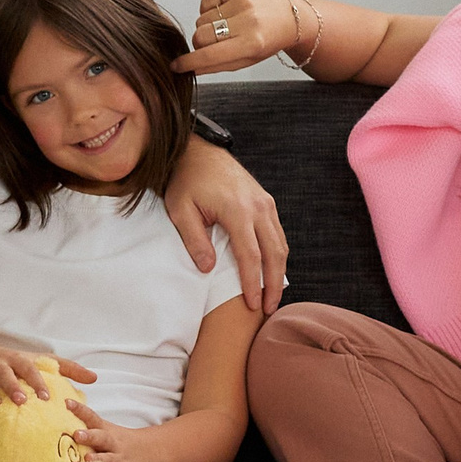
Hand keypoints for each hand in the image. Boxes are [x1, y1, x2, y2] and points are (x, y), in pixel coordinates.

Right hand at [0, 346, 96, 424]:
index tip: (47, 396)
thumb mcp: (40, 362)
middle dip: (12, 385)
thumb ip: (67, 370)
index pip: (28, 368)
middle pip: (4, 373)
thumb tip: (95, 378)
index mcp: (17, 360)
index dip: (37, 381)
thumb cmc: (17, 364)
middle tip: (21, 400)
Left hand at [67, 403, 158, 461]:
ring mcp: (120, 461)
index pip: (92, 417)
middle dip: (89, 436)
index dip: (80, 409)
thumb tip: (57, 415)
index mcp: (106, 431)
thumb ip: (87, 426)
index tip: (66, 403)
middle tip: (76, 434)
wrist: (151, 455)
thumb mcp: (107, 431)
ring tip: (87, 459)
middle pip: (102, 438)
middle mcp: (113, 444)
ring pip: (109, 460)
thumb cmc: (117, 443)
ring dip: (99, 459)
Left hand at [163, 140, 288, 313]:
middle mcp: (258, 207)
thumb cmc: (186, 181)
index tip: (253, 305)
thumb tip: (208, 269)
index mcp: (237, 210)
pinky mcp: (266, 201)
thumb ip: (194, 240)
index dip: (253, 283)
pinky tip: (272, 270)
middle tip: (269, 309)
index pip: (250, 255)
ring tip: (272, 295)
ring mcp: (265, 203)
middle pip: (274, 253)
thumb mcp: (180, 210)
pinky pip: (278, 233)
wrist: (199, 152)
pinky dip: (278, 254)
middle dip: (273, 284)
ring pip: (280, 244)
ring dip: (279, 271)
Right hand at [174, 0, 297, 76]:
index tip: (176, 66)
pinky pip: (206, 2)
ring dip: (207, 26)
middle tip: (212, 44)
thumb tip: (189, 68)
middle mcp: (248, 20)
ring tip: (226, 27)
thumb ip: (216, 65)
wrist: (289, 17)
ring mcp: (242, 1)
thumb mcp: (246, 61)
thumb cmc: (267, 41)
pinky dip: (210, 10)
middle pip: (200, 35)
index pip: (210, 55)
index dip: (188, 62)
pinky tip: (225, 13)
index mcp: (251, 43)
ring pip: (201, 19)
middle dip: (199, 44)